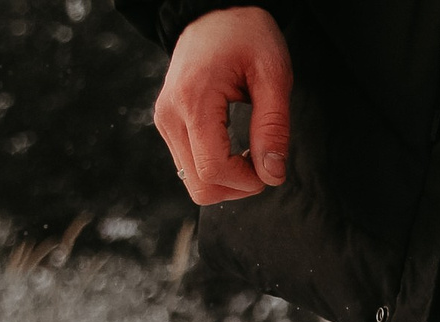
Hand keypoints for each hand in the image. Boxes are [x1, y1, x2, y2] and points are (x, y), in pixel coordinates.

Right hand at [155, 6, 292, 204]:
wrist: (215, 13)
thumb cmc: (247, 36)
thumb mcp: (273, 75)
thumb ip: (273, 127)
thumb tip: (273, 175)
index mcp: (193, 101)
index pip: (214, 171)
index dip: (249, 181)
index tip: (271, 164)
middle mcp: (170, 115)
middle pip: (200, 186)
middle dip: (239, 186)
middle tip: (263, 159)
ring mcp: (165, 121)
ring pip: (194, 182)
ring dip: (229, 179)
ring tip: (250, 149)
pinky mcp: (168, 124)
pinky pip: (191, 166)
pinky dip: (217, 168)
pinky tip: (235, 146)